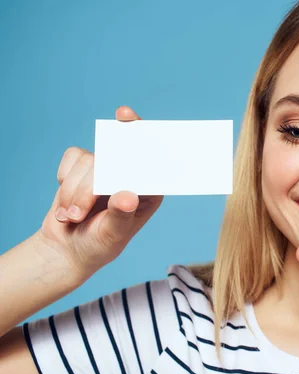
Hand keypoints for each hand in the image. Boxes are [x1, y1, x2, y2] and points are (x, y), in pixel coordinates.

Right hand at [36, 106, 163, 280]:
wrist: (67, 249)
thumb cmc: (98, 245)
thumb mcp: (113, 235)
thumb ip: (121, 215)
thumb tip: (127, 195)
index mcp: (149, 188)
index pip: (151, 155)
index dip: (140, 132)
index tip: (126, 116)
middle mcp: (131, 173)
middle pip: (115, 154)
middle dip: (92, 185)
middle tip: (83, 208)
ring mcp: (107, 167)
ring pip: (89, 160)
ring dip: (75, 193)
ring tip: (73, 217)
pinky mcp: (84, 165)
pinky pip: (72, 157)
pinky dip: (64, 182)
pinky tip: (67, 204)